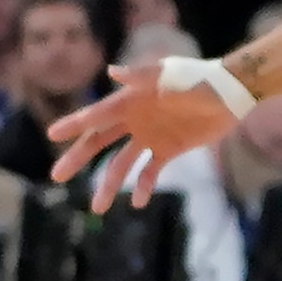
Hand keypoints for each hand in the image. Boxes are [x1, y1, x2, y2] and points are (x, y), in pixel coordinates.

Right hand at [48, 62, 235, 208]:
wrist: (230, 93)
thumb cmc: (199, 78)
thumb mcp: (171, 75)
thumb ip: (142, 76)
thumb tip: (112, 71)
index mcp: (129, 102)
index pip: (96, 115)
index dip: (73, 125)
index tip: (52, 134)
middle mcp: (133, 121)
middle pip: (99, 142)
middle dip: (78, 159)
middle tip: (57, 176)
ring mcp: (149, 137)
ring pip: (121, 164)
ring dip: (109, 184)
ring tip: (97, 209)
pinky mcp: (168, 150)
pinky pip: (150, 171)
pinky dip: (144, 186)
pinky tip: (139, 202)